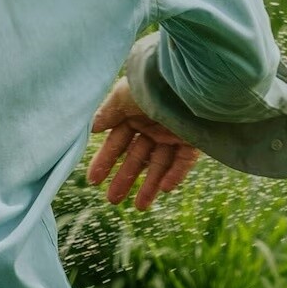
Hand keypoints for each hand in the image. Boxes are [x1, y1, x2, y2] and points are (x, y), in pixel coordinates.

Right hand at [85, 81, 200, 211]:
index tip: (93, 181)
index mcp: (134, 113)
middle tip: (113, 201)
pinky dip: (174, 175)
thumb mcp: (122, 97)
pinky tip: (163, 189)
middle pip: (137, 157)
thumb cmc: (149, 83)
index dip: (105, 161)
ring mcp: (174, 132)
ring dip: (149, 185)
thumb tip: (92, 128)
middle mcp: (153, 124)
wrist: (185, 79)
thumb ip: (108, 113)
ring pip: (159, 164)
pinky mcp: (193, 139)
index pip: (117, 142)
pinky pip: (183, 161)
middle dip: (125, 178)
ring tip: (139, 207)